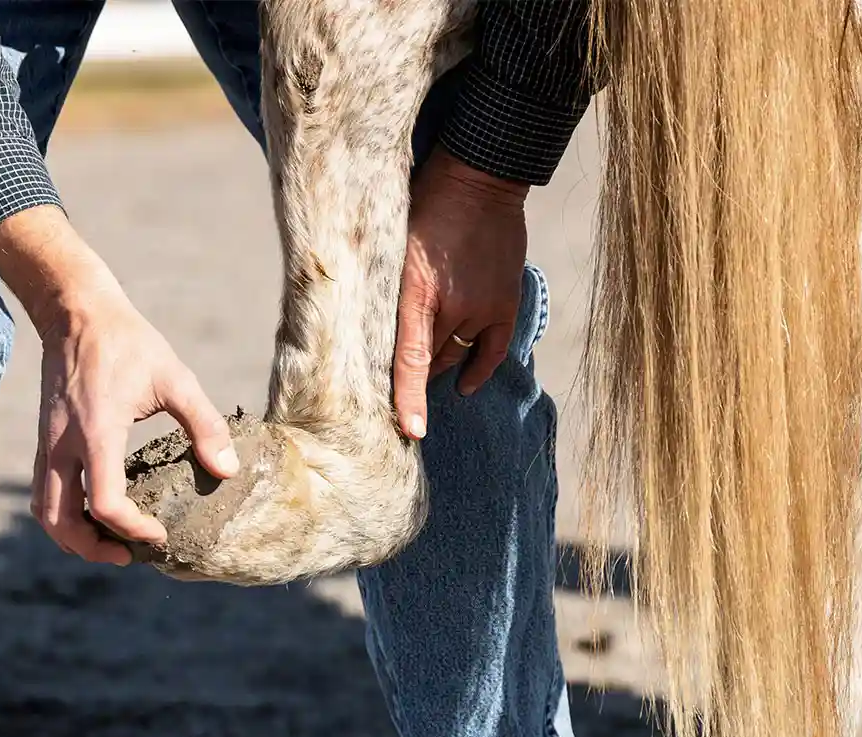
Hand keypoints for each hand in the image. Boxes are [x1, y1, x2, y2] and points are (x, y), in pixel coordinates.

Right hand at [0, 206, 237, 564]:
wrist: (76, 313)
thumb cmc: (129, 343)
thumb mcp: (176, 377)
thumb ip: (204, 424)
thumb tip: (227, 471)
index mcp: (97, 432)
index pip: (104, 503)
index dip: (132, 528)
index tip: (159, 534)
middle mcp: (63, 444)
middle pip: (59, 520)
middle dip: (92, 548)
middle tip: (128, 555)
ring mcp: (47, 444)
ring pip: (43, 511)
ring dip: (71, 536)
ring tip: (109, 543)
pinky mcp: (43, 441)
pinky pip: (43, 492)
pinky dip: (63, 515)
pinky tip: (94, 515)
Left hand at [391, 148, 531, 440]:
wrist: (478, 178)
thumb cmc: (422, 206)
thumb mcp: (389, 247)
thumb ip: (381, 287)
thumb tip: (357, 322)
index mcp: (415, 290)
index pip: (411, 359)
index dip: (409, 399)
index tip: (411, 432)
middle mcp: (452, 304)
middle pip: (429, 360)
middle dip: (410, 373)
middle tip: (390, 380)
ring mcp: (482, 305)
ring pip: (454, 356)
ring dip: (438, 365)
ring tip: (423, 368)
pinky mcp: (504, 302)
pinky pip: (492, 350)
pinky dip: (477, 370)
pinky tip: (463, 384)